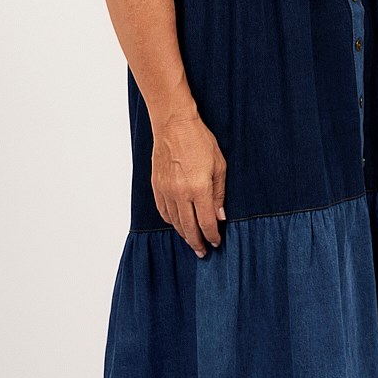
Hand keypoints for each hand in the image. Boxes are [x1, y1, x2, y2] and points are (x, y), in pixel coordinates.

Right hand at [151, 109, 227, 257]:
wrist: (174, 124)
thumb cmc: (199, 140)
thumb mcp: (219, 165)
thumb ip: (219, 193)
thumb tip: (220, 216)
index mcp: (199, 189)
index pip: (206, 222)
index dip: (212, 236)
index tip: (216, 242)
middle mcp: (180, 193)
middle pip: (189, 227)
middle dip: (197, 242)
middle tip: (202, 252)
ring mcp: (166, 190)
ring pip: (174, 221)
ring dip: (183, 234)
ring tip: (191, 241)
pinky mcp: (156, 185)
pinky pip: (163, 210)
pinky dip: (170, 221)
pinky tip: (176, 224)